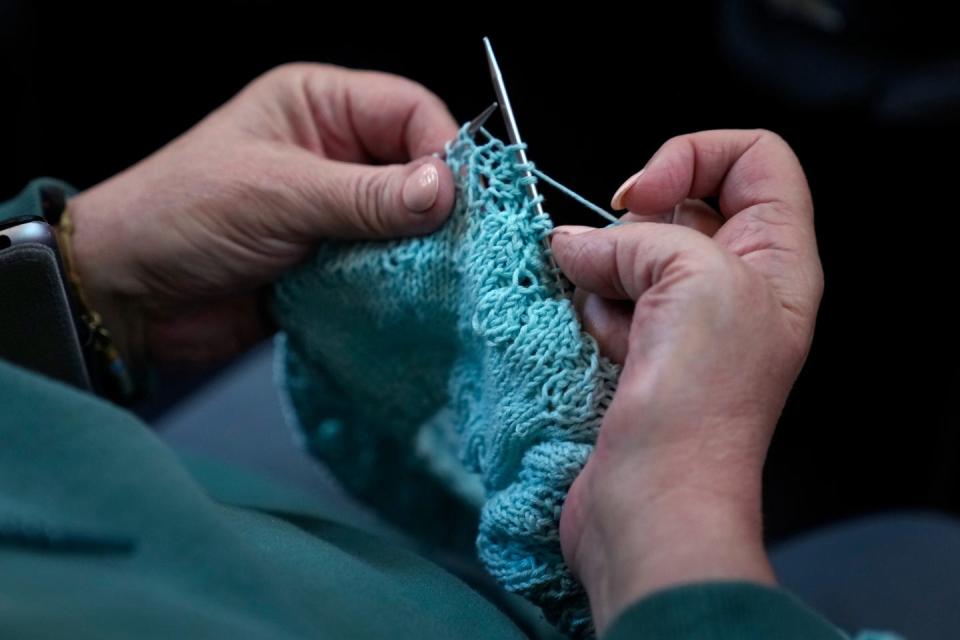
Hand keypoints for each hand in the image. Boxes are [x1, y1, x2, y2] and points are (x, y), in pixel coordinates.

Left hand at [69, 64, 457, 364]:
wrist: (128, 297)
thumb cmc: (181, 216)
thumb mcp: (278, 194)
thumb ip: (366, 197)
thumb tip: (444, 192)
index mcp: (319, 107)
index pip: (409, 112)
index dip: (445, 150)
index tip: (463, 199)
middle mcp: (335, 155)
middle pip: (418, 171)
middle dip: (438, 209)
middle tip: (462, 246)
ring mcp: (336, 213)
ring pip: (408, 227)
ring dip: (420, 253)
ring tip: (436, 278)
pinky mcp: (334, 265)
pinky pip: (387, 271)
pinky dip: (399, 286)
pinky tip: (408, 301)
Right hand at [552, 130, 822, 631]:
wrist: (653, 505)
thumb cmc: (701, 401)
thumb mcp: (697, 280)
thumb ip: (637, 237)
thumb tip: (573, 242)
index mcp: (777, 259)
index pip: (754, 157)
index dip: (695, 156)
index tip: (642, 197)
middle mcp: (735, 284)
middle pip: (679, 205)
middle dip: (634, 229)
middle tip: (622, 273)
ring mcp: (683, 321)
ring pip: (627, 254)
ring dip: (605, 279)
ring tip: (617, 330)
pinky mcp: (637, 352)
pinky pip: (601, 300)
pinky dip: (590, 316)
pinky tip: (604, 355)